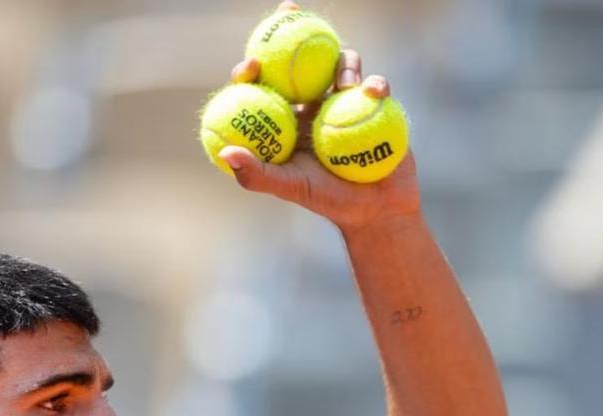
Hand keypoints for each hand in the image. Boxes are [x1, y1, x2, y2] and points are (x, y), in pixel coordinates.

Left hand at [219, 1, 420, 233]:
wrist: (376, 208)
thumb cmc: (329, 199)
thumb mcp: (291, 188)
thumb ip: (259, 174)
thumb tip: (227, 153)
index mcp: (288, 116)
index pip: (266, 85)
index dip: (254, 68)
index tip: (252, 65)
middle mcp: (313, 102)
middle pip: (301, 58)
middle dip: (293, 28)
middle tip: (288, 10)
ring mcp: (345, 99)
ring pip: (340, 63)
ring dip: (342, 64)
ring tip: (344, 85)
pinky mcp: (374, 102)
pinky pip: (374, 84)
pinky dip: (374, 83)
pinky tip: (372, 91)